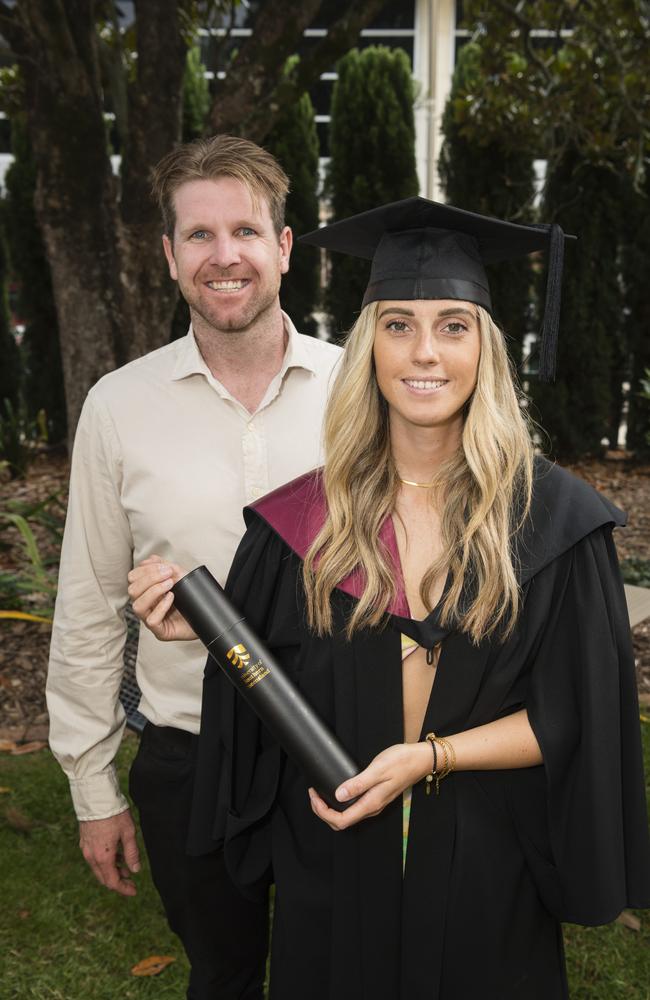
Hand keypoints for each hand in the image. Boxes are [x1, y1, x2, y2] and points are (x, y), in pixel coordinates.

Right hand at [79, 809, 140, 895]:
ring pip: (99, 869)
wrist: (96, 798)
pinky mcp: (85, 842)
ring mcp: (86, 849)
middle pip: (104, 878)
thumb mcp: (128, 833)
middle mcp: (91, 856)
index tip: (134, 891)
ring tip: (127, 868)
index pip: (112, 882)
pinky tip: (117, 856)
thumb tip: (135, 870)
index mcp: (103, 857)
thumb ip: (132, 853)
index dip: (124, 889)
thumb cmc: (114, 814)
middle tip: (131, 882)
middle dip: (118, 882)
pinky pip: (95, 858)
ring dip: (112, 871)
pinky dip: (106, 862)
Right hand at [127, 554, 195, 640]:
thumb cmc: (193, 598)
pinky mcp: (160, 632)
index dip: (145, 570)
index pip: (133, 579)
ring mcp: (152, 620)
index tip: (164, 566)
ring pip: (138, 606)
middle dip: (150, 578)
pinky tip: (171, 598)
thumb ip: (166, 567)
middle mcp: (147, 606)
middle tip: (168, 574)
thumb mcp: (181, 577)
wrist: (209, 616)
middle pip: (133, 590)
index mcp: (147, 592)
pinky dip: (161, 606)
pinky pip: (152, 620)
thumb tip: (150, 559)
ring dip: (153, 591)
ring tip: (170, 584)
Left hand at [308, 741, 431, 830]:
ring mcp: (374, 804)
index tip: (314, 796)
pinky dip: (341, 803)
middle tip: (313, 794)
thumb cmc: (401, 762)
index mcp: (371, 804)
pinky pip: (354, 808)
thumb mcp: (378, 769)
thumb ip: (358, 783)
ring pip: (348, 816)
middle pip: (342, 822)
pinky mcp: (376, 797)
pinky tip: (337, 791)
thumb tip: (339, 795)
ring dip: (331, 808)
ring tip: (320, 793)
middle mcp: (372, 808)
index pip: (341, 820)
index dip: (323, 812)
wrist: (420, 760)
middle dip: (323, 812)